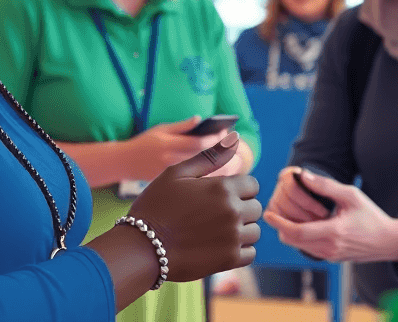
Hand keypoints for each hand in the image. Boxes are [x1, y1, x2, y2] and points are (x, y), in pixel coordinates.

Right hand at [123, 116, 228, 180]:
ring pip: (203, 177)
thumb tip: (201, 119)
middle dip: (223, 156)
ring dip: (221, 170)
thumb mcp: (160, 129)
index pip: (199, 144)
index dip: (215, 140)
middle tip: (236, 150)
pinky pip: (196, 186)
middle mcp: (171, 162)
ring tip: (234, 162)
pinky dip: (211, 181)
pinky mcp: (172, 188)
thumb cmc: (144, 143)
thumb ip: (182, 126)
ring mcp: (172, 178)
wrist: (125, 164)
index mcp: (168, 145)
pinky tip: (222, 176)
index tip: (227, 135)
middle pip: (204, 162)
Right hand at [127, 132, 261, 281]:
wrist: (142, 246)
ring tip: (216, 230)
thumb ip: (209, 157)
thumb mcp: (177, 173)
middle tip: (214, 214)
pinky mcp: (229, 259)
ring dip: (241, 230)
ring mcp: (232, 237)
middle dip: (240, 208)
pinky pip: (250, 253)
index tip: (219, 195)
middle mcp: (232, 211)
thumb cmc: (157, 205)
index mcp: (223, 188)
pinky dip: (239, 250)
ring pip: (254, 231)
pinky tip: (219, 246)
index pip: (252, 185)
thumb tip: (234, 138)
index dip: (238, 188)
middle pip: (255, 207)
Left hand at [262, 169, 397, 263]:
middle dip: (280, 226)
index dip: (279, 222)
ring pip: (298, 246)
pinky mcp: (332, 258)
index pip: (296, 231)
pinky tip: (301, 224)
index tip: (267, 213)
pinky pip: (308, 249)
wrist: (389, 242)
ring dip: (289, 232)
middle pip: (292, 240)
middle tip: (272, 212)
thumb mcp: (351, 195)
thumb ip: (325, 186)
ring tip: (285, 216)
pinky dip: (300, 238)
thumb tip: (303, 175)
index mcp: (334, 232)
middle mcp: (330, 247)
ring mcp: (330, 256)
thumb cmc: (371, 215)